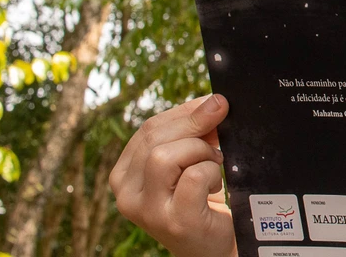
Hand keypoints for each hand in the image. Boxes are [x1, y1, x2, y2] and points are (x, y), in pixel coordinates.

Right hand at [109, 94, 236, 256]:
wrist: (215, 244)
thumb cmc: (202, 200)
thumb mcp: (189, 160)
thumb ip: (192, 133)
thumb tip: (213, 102)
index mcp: (124, 174)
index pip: (148, 128)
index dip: (185, 112)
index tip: (214, 105)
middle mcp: (126, 194)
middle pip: (155, 137)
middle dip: (195, 125)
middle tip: (221, 132)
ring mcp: (147, 210)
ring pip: (165, 156)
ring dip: (200, 151)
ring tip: (214, 163)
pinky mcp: (173, 221)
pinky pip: (192, 177)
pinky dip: (211, 172)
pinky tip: (215, 184)